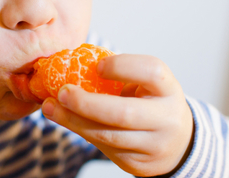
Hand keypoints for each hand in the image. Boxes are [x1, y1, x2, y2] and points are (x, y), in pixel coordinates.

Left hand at [41, 54, 192, 176]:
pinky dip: (81, 131)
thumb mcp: (146, 85)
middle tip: (61, 92)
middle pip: (124, 113)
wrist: (177, 143)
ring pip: (108, 135)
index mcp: (168, 89)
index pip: (151, 72)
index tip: (97, 66)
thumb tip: (70, 66)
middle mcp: (167, 119)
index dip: (123, 66)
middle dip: (87, 103)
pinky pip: (104, 147)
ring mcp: (153, 145)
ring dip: (74, 121)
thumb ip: (120, 76)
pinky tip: (66, 120)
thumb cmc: (151, 102)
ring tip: (51, 107)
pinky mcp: (137, 163)